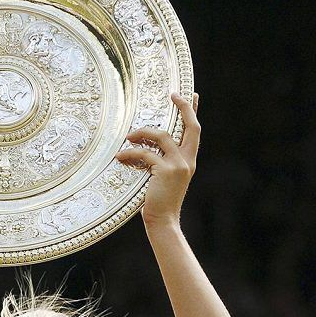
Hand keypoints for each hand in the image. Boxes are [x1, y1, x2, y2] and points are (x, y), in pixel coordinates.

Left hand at [114, 92, 199, 227]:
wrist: (162, 221)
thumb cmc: (159, 201)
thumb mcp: (165, 178)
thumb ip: (162, 161)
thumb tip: (146, 146)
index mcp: (189, 161)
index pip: (194, 131)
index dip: (194, 112)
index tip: (192, 95)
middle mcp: (188, 161)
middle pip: (190, 125)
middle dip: (183, 107)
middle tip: (172, 95)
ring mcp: (178, 165)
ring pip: (162, 136)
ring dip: (143, 133)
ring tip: (128, 138)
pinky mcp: (165, 171)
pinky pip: (145, 154)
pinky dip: (130, 154)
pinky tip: (120, 156)